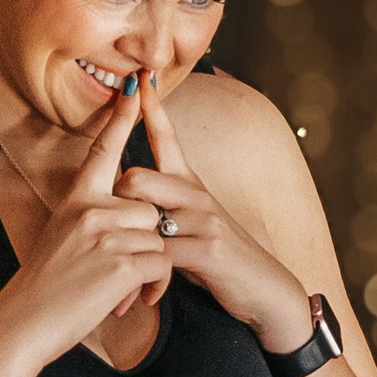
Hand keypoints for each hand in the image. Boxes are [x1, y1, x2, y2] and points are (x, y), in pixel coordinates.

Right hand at [0, 78, 179, 368]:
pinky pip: (161, 263)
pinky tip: (125, 301)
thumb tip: (127, 214)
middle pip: (149, 206)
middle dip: (147, 239)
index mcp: (76, 200)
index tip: (131, 89)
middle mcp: (90, 210)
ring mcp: (106, 234)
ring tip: (119, 290)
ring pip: (158, 236)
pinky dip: (152, 286)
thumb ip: (91, 220)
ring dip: (150, 267)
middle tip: (121, 272)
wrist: (23, 324)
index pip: (101, 151)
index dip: (119, 120)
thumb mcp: (61, 239)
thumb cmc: (42, 289)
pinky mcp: (121, 262)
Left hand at [118, 77, 316, 351]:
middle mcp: (197, 195)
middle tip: (110, 244)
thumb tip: (131, 194)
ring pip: (145, 214)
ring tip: (122, 276)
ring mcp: (204, 220)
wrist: (265, 291)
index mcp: (190, 186)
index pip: (167, 138)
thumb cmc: (219, 260)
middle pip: (136, 178)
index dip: (151, 110)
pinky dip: (146, 278)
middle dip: (115, 208)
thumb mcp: (192, 226)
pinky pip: (159, 254)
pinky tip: (144, 296)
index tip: (138, 80)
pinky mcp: (208, 249)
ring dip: (127, 248)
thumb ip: (164, 207)